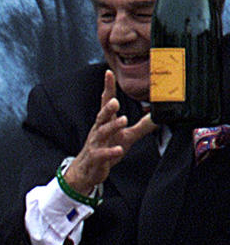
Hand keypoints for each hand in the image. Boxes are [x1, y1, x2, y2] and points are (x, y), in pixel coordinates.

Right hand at [64, 70, 155, 192]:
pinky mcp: (96, 158)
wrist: (86, 171)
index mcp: (105, 122)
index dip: (107, 88)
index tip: (108, 74)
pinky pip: (102, 154)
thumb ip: (142, 126)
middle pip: (102, 116)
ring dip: (112, 126)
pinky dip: (110, 151)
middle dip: (108, 107)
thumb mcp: (127, 137)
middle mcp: (98, 130)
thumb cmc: (105, 149)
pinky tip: (118, 149)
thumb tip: (159, 116)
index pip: (105, 102)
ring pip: (102, 133)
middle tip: (116, 100)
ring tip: (123, 120)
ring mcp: (96, 144)